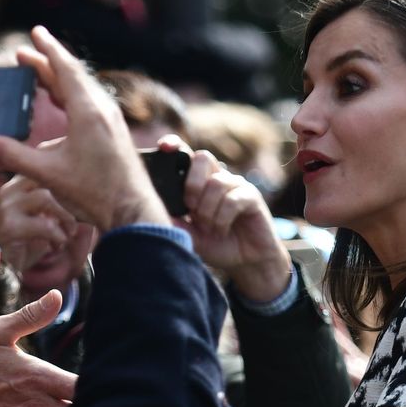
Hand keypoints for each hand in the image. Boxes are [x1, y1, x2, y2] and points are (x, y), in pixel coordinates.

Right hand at [0, 27, 167, 230]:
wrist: (132, 210)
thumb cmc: (95, 192)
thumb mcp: (50, 174)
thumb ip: (16, 156)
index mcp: (88, 112)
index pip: (65, 70)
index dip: (48, 50)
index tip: (36, 32)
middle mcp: (102, 110)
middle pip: (72, 76)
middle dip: (47, 62)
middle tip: (24, 54)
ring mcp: (111, 120)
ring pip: (82, 89)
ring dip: (59, 79)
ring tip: (39, 74)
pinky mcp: (113, 132)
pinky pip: (90, 102)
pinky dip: (71, 94)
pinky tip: (64, 102)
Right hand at [0, 175, 79, 277]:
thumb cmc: (19, 245)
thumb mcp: (33, 219)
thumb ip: (49, 206)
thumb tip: (79, 198)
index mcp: (12, 187)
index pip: (42, 171)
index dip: (62, 185)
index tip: (74, 203)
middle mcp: (7, 193)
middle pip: (44, 179)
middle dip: (65, 199)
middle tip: (73, 221)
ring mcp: (6, 209)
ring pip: (45, 198)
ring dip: (64, 217)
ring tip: (68, 233)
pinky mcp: (10, 228)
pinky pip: (45, 225)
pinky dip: (59, 236)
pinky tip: (57, 246)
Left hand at [168, 137, 291, 302]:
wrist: (244, 261)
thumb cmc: (215, 245)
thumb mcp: (188, 235)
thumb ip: (174, 221)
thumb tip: (154, 208)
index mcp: (198, 182)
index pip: (186, 153)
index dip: (175, 145)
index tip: (164, 148)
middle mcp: (217, 178)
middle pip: (202, 157)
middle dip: (192, 184)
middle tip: (191, 209)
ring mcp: (235, 185)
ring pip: (216, 182)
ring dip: (207, 209)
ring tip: (208, 227)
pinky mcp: (251, 196)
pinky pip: (233, 199)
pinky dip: (222, 218)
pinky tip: (221, 230)